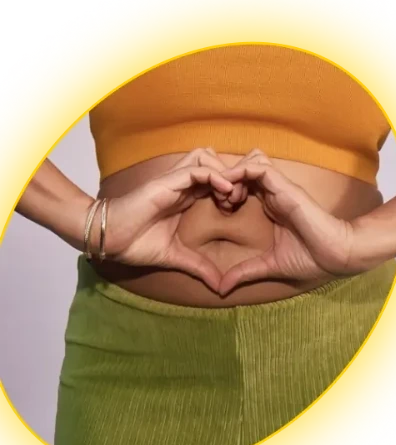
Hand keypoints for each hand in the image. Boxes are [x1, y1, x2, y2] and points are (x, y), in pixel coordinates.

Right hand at [104, 149, 237, 291]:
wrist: (109, 239)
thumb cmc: (135, 244)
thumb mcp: (175, 257)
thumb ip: (198, 266)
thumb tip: (219, 286)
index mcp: (184, 199)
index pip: (214, 183)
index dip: (230, 190)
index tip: (237, 208)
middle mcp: (181, 186)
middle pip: (214, 164)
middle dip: (231, 177)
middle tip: (239, 199)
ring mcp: (173, 181)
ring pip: (206, 158)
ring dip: (223, 173)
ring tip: (231, 195)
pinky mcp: (166, 182)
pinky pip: (196, 169)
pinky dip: (214, 175)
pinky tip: (225, 191)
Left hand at [219, 150, 372, 295]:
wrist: (335, 257)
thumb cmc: (309, 260)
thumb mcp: (267, 266)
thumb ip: (244, 272)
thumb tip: (221, 289)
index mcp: (270, 206)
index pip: (244, 185)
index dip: (226, 192)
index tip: (221, 210)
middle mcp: (274, 193)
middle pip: (244, 169)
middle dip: (226, 179)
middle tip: (219, 200)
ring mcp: (279, 188)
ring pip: (251, 161)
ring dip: (233, 173)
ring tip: (226, 195)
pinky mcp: (284, 186)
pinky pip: (258, 167)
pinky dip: (240, 172)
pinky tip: (231, 192)